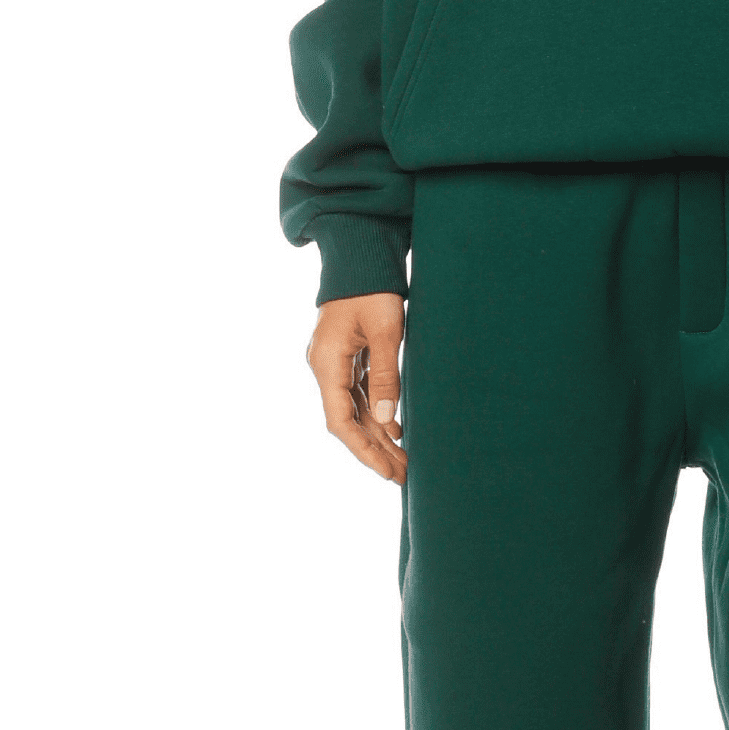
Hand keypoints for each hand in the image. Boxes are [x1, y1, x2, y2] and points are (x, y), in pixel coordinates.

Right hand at [307, 292, 407, 484]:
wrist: (361, 254)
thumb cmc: (373, 288)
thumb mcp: (384, 330)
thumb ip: (385, 374)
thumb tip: (386, 419)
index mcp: (327, 363)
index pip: (340, 421)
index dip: (363, 450)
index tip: (386, 471)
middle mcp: (325, 367)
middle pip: (348, 420)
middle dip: (375, 450)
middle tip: (404, 475)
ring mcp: (334, 362)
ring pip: (355, 409)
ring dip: (378, 435)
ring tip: (403, 460)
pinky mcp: (347, 356)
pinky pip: (359, 393)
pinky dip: (377, 412)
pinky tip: (396, 428)